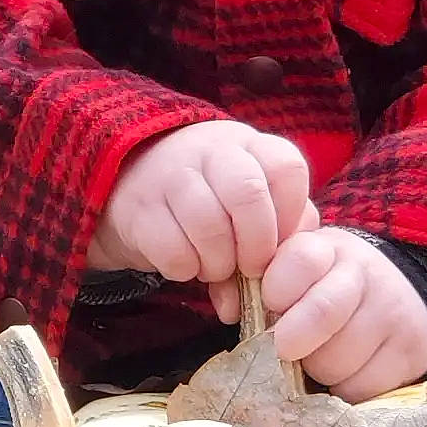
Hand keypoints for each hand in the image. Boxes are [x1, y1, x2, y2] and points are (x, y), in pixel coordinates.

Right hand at [87, 121, 312, 283]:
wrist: (136, 183)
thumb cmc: (211, 199)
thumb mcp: (250, 200)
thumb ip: (279, 233)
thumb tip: (279, 281)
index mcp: (247, 145)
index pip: (286, 167)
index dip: (290, 214)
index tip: (278, 240)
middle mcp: (209, 151)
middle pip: (247, 193)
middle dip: (256, 245)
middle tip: (250, 268)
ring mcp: (169, 174)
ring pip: (209, 224)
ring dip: (219, 263)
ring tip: (215, 267)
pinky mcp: (139, 208)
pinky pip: (174, 250)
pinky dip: (185, 269)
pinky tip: (185, 263)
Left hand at [249, 227, 426, 400]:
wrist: (399, 295)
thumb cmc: (324, 286)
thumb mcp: (295, 268)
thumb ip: (254, 281)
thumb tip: (226, 308)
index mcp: (325, 248)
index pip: (302, 258)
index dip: (278, 288)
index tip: (270, 305)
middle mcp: (362, 273)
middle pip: (322, 313)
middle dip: (293, 339)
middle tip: (285, 348)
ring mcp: (391, 311)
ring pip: (338, 359)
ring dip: (318, 370)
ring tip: (319, 356)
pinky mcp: (410, 350)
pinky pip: (362, 387)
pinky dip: (345, 389)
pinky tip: (347, 371)